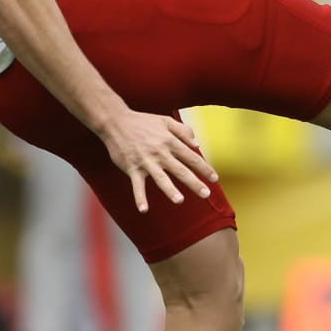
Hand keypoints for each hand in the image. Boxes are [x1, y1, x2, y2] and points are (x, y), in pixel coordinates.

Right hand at [100, 109, 219, 212]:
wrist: (116, 122)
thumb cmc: (142, 121)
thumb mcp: (165, 120)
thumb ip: (183, 131)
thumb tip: (197, 144)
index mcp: (169, 141)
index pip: (191, 157)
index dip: (204, 168)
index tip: (215, 178)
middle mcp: (160, 153)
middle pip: (180, 170)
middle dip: (194, 182)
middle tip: (206, 194)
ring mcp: (146, 162)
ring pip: (160, 178)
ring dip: (169, 190)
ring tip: (179, 200)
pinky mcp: (132, 168)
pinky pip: (137, 185)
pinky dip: (139, 197)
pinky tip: (144, 209)